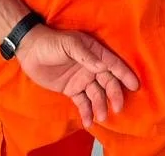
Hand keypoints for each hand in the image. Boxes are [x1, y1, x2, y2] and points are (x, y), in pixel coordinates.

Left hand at [15, 25, 139, 128]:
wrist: (30, 51)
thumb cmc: (51, 42)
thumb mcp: (68, 44)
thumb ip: (85, 55)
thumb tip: (103, 67)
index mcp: (94, 52)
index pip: (113, 64)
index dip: (124, 74)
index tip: (134, 86)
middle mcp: (91, 67)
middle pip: (108, 82)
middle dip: (114, 95)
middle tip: (117, 107)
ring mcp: (82, 79)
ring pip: (97, 95)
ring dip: (100, 106)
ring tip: (100, 116)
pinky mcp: (72, 90)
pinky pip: (82, 102)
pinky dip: (86, 112)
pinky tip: (88, 122)